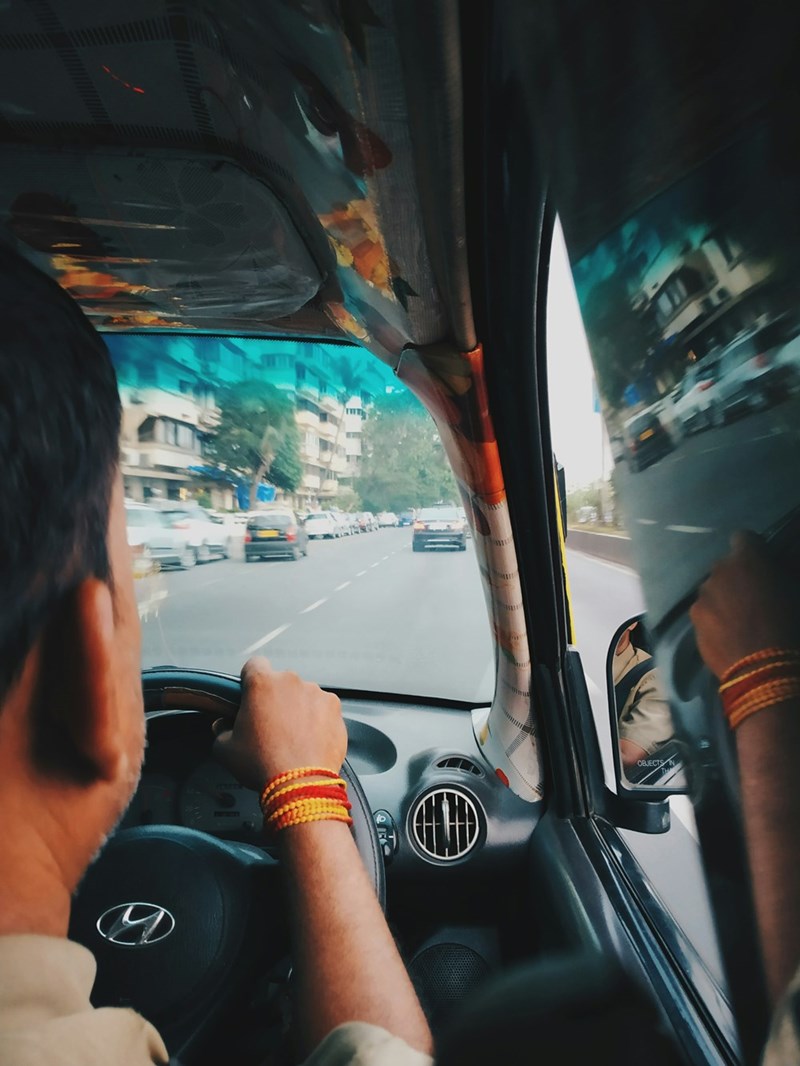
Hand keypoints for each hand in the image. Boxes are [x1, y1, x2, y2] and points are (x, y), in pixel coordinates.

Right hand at [213, 657, 346, 790]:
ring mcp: (316, 693)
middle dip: (275, 698)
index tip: (250, 694)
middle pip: (280, 682)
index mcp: (262, 684)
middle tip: (269, 724)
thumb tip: (222, 727)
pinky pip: (322, 708)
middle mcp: (291, 682)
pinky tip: (309, 740)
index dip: (250, 679)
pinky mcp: (334, 709)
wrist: (301, 784)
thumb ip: (220, 730)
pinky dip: (317, 720)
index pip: (254, 665)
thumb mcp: (225, 749)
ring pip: (303, 695)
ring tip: (291, 736)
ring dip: (297, 708)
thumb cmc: (264, 765)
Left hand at [689, 531, 799, 677]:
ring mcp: (703, 594)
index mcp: (748, 559)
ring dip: (722, 596)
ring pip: (712, 588)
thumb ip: (779, 573)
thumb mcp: (792, 591)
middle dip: (735, 576)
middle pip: (725, 566)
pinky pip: (704, 609)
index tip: (760, 563)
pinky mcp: (694, 617)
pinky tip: (726, 633)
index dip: (752, 549)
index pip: (743, 537)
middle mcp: (720, 571)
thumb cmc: (789, 625)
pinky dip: (712, 616)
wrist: (763, 667)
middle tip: (750, 596)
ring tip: (737, 619)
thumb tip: (773, 571)